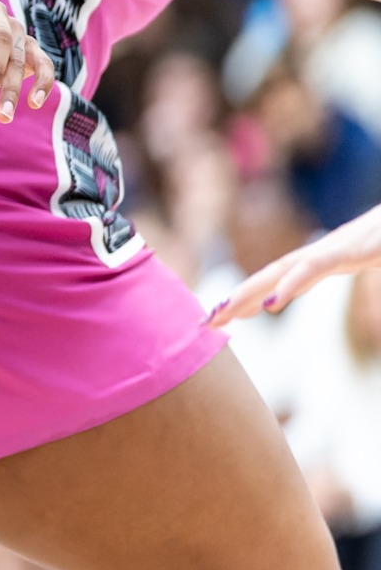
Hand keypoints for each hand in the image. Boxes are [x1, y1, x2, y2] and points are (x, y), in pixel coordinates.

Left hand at [207, 204, 380, 326]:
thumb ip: (364, 265)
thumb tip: (371, 285)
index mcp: (332, 256)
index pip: (282, 278)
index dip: (251, 295)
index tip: (224, 318)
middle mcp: (328, 249)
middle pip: (272, 275)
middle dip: (236, 297)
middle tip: (205, 323)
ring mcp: (340, 246)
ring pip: (283, 270)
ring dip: (249, 292)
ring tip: (222, 314)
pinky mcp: (356, 247)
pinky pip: (316, 267)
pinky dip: (291, 284)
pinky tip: (271, 304)